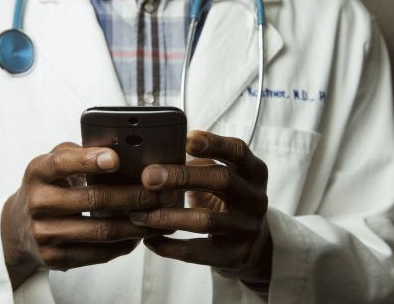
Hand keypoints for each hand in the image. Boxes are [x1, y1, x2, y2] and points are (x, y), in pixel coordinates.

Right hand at [1, 142, 172, 288]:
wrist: (17, 227)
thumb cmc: (47, 186)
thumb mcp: (53, 163)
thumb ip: (79, 153)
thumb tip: (121, 149)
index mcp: (37, 172)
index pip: (62, 163)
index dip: (89, 160)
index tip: (116, 158)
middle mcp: (37, 202)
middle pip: (93, 199)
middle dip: (133, 196)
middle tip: (161, 193)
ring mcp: (44, 233)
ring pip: (101, 231)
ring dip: (136, 224)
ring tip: (159, 215)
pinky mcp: (54, 258)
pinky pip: (97, 253)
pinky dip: (124, 244)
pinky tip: (140, 235)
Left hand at [130, 131, 270, 289]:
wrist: (253, 245)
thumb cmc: (226, 200)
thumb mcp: (222, 177)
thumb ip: (199, 163)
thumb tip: (155, 154)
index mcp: (253, 172)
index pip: (238, 151)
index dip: (214, 143)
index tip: (186, 139)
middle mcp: (256, 198)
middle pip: (223, 180)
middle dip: (182, 176)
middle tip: (148, 177)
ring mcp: (248, 228)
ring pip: (207, 220)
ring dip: (167, 216)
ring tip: (139, 213)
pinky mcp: (236, 256)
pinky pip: (198, 252)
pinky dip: (170, 246)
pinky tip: (149, 239)